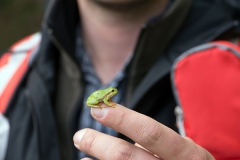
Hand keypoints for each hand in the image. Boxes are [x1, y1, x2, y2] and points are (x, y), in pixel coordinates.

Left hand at [73, 104, 213, 159]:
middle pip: (125, 156)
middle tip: (80, 135)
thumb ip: (152, 139)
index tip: (97, 109)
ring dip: (95, 159)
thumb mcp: (179, 148)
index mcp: (186, 152)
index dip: (122, 119)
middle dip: (98, 143)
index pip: (150, 132)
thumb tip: (114, 131)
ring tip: (82, 151)